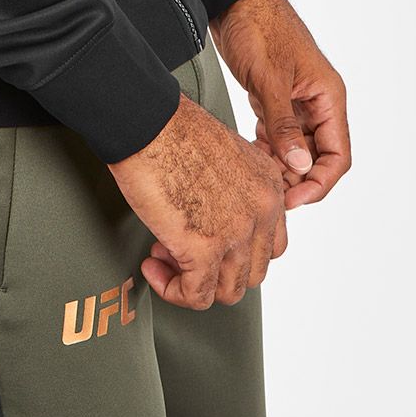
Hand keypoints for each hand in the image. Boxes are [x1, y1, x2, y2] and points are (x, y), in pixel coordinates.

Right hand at [106, 96, 287, 310]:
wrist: (146, 120)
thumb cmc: (171, 129)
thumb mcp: (225, 157)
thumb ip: (235, 192)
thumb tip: (215, 222)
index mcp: (269, 185)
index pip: (269, 245)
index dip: (234, 251)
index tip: (205, 240)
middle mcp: (261, 210)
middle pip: (251, 272)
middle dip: (214, 269)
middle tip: (179, 249)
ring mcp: (237, 232)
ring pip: (227, 291)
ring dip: (191, 281)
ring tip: (162, 256)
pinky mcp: (205, 249)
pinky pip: (196, 296)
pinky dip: (172, 290)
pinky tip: (153, 267)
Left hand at [210, 0, 350, 210]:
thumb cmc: (258, 27)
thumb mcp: (269, 79)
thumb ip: (284, 125)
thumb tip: (301, 168)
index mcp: (328, 96)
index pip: (338, 155)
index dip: (319, 183)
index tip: (293, 200)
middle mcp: (318, 101)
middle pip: (319, 156)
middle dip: (298, 179)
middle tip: (270, 193)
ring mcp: (297, 101)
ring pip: (298, 149)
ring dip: (281, 166)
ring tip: (258, 178)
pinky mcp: (276, 98)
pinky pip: (279, 134)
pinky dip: (268, 149)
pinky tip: (251, 157)